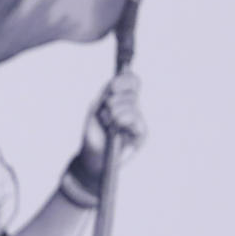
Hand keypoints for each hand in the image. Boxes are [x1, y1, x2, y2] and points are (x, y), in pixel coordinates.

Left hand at [77, 70, 145, 184]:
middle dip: (113, 101)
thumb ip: (106, 93)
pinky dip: (123, 120)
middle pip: (131, 92)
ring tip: (108, 124)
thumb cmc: (94, 133)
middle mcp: (134, 108)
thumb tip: (114, 83)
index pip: (133, 81)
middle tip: (104, 114)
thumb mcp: (96, 108)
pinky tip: (115, 128)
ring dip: (114, 113)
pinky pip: (136, 119)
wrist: (92, 155)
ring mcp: (139, 120)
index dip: (125, 80)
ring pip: (132, 104)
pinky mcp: (142, 133)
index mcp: (123, 100)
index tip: (112, 87)